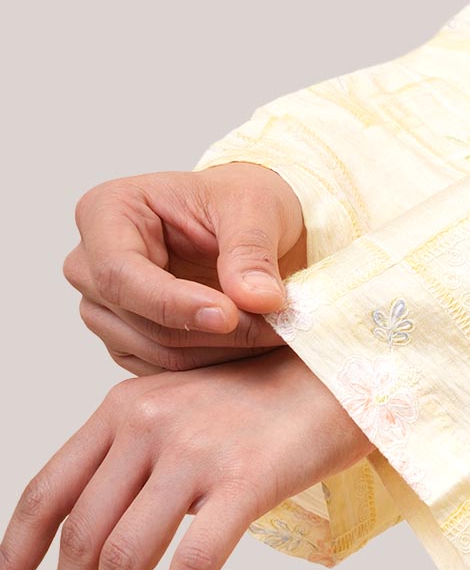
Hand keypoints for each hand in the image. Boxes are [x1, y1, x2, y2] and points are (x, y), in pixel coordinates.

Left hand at [0, 346, 375, 569]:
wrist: (345, 374)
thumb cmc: (271, 401)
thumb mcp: (186, 410)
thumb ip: (140, 455)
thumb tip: (106, 537)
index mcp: (123, 410)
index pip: (47, 492)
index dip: (14, 556)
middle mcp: (149, 424)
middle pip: (81, 535)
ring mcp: (197, 451)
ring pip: (126, 555)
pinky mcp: (246, 479)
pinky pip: (195, 561)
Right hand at [63, 163, 307, 374]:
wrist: (248, 222)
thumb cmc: (239, 201)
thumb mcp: (255, 208)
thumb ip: (251, 252)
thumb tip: (259, 300)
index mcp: (106, 212)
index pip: (120, 273)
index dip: (173, 302)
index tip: (229, 315)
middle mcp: (91, 263)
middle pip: (141, 319)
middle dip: (215, 330)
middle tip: (278, 327)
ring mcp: (104, 306)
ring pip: (158, 351)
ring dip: (223, 350)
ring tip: (276, 331)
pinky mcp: (129, 340)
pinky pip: (168, 368)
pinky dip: (216, 363)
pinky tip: (254, 344)